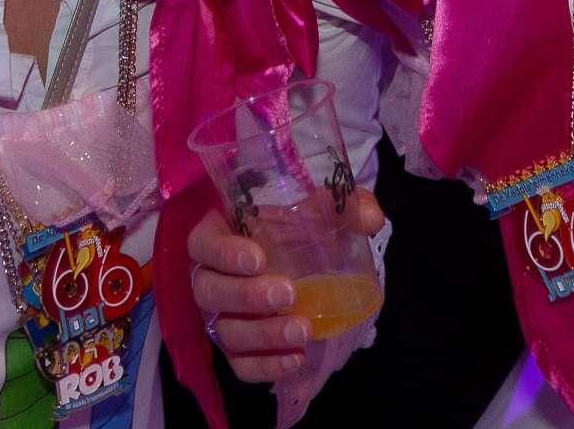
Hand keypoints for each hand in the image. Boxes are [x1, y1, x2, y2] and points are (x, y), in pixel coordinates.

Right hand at [187, 189, 385, 382]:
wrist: (302, 263)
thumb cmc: (297, 228)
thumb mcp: (319, 211)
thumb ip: (344, 206)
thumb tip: (370, 218)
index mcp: (219, 234)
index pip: (203, 243)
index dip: (224, 252)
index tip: (258, 259)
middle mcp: (211, 276)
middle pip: (208, 291)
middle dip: (247, 296)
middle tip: (289, 294)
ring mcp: (220, 315)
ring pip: (225, 331)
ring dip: (263, 334)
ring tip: (303, 329)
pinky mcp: (235, 348)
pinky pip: (239, 364)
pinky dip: (265, 366)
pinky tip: (296, 358)